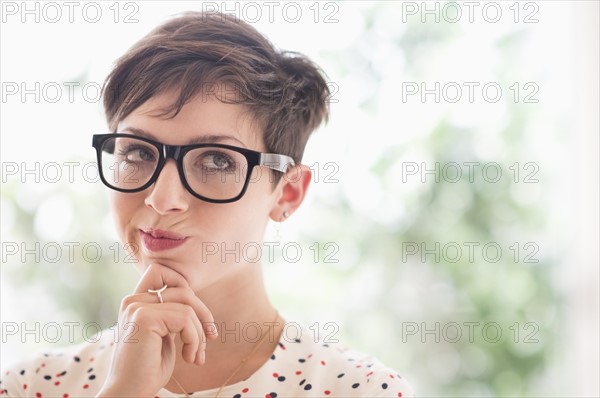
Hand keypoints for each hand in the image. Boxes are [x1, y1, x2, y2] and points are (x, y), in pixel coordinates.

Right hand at [97, 263, 216, 396]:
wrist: (129, 393)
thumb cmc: (149, 369)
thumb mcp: (165, 335)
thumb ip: (173, 314)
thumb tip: (197, 302)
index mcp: (136, 302)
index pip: (160, 271)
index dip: (184, 285)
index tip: (196, 317)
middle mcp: (133, 300)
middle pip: (183, 289)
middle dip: (203, 314)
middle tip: (210, 338)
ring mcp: (137, 307)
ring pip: (188, 306)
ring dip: (199, 333)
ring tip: (196, 356)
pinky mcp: (144, 318)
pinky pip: (185, 319)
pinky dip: (194, 340)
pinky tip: (189, 358)